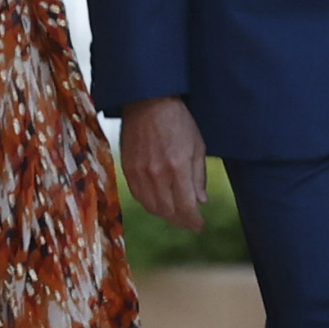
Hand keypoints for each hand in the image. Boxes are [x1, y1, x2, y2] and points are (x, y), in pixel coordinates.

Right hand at [120, 95, 207, 231]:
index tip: (199, 226)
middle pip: (168, 212)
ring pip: (152, 208)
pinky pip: (138, 197)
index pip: (185, 207)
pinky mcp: (127, 170)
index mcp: (178, 167)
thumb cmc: (178, 120)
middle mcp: (157, 174)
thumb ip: (199, 177)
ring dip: (165, 215)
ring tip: (176, 214)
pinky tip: (159, 201)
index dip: (193, 221)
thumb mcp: (198, 145)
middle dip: (181, 221)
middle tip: (189, 222)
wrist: (148, 102)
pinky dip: (150, 204)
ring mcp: (139, 173)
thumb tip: (201, 202)